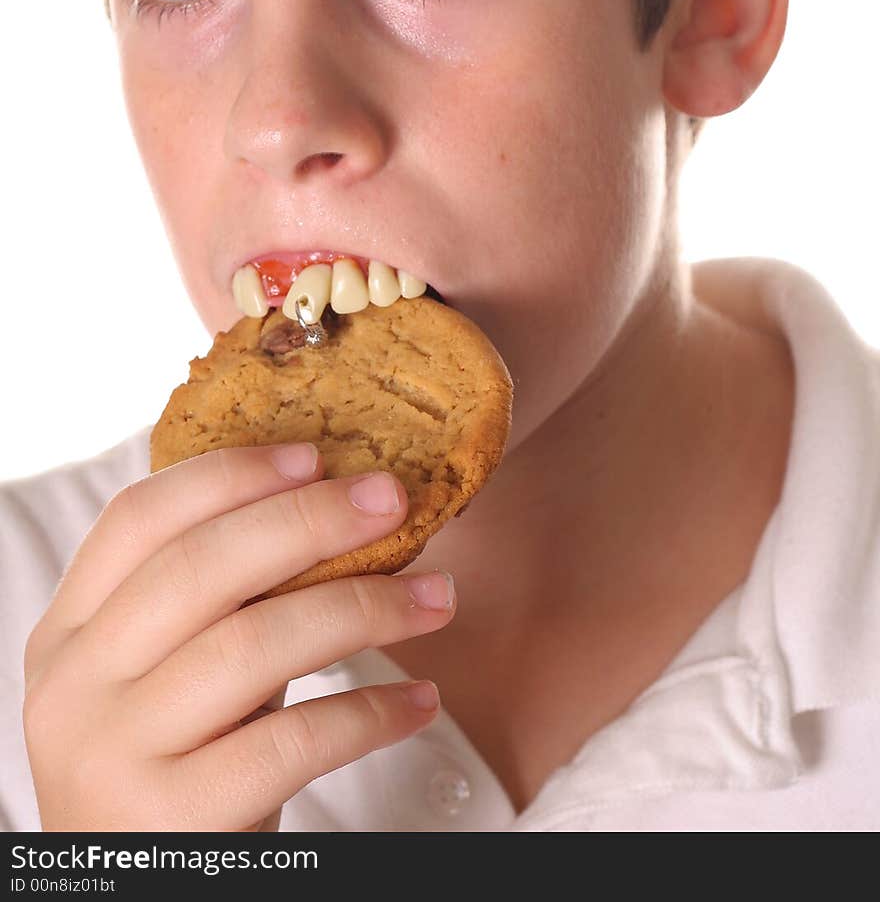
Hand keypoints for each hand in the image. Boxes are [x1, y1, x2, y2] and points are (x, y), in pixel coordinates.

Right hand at [23, 442, 454, 830]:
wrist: (142, 897)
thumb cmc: (179, 767)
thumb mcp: (171, 676)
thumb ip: (220, 602)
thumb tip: (339, 503)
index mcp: (70, 632)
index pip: (137, 518)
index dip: (229, 475)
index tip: (315, 454)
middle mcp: (75, 686)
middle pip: (199, 568)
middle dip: (309, 521)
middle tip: (393, 499)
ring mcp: (113, 754)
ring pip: (251, 643)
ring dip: (361, 607)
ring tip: (437, 598)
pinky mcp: (171, 821)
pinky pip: (289, 740)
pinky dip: (368, 712)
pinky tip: (418, 699)